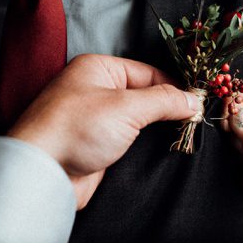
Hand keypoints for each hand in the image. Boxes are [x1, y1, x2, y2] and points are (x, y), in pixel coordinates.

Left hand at [7, 54, 199, 208]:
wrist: (42, 174)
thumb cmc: (75, 129)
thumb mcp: (126, 107)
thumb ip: (164, 101)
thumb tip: (193, 100)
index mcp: (99, 68)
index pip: (149, 72)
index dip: (175, 87)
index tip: (199, 103)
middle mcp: (96, 90)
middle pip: (145, 95)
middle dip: (169, 108)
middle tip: (196, 120)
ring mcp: (96, 120)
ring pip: (139, 120)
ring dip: (158, 128)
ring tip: (185, 134)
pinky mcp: (97, 146)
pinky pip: (129, 140)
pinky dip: (146, 145)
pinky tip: (164, 150)